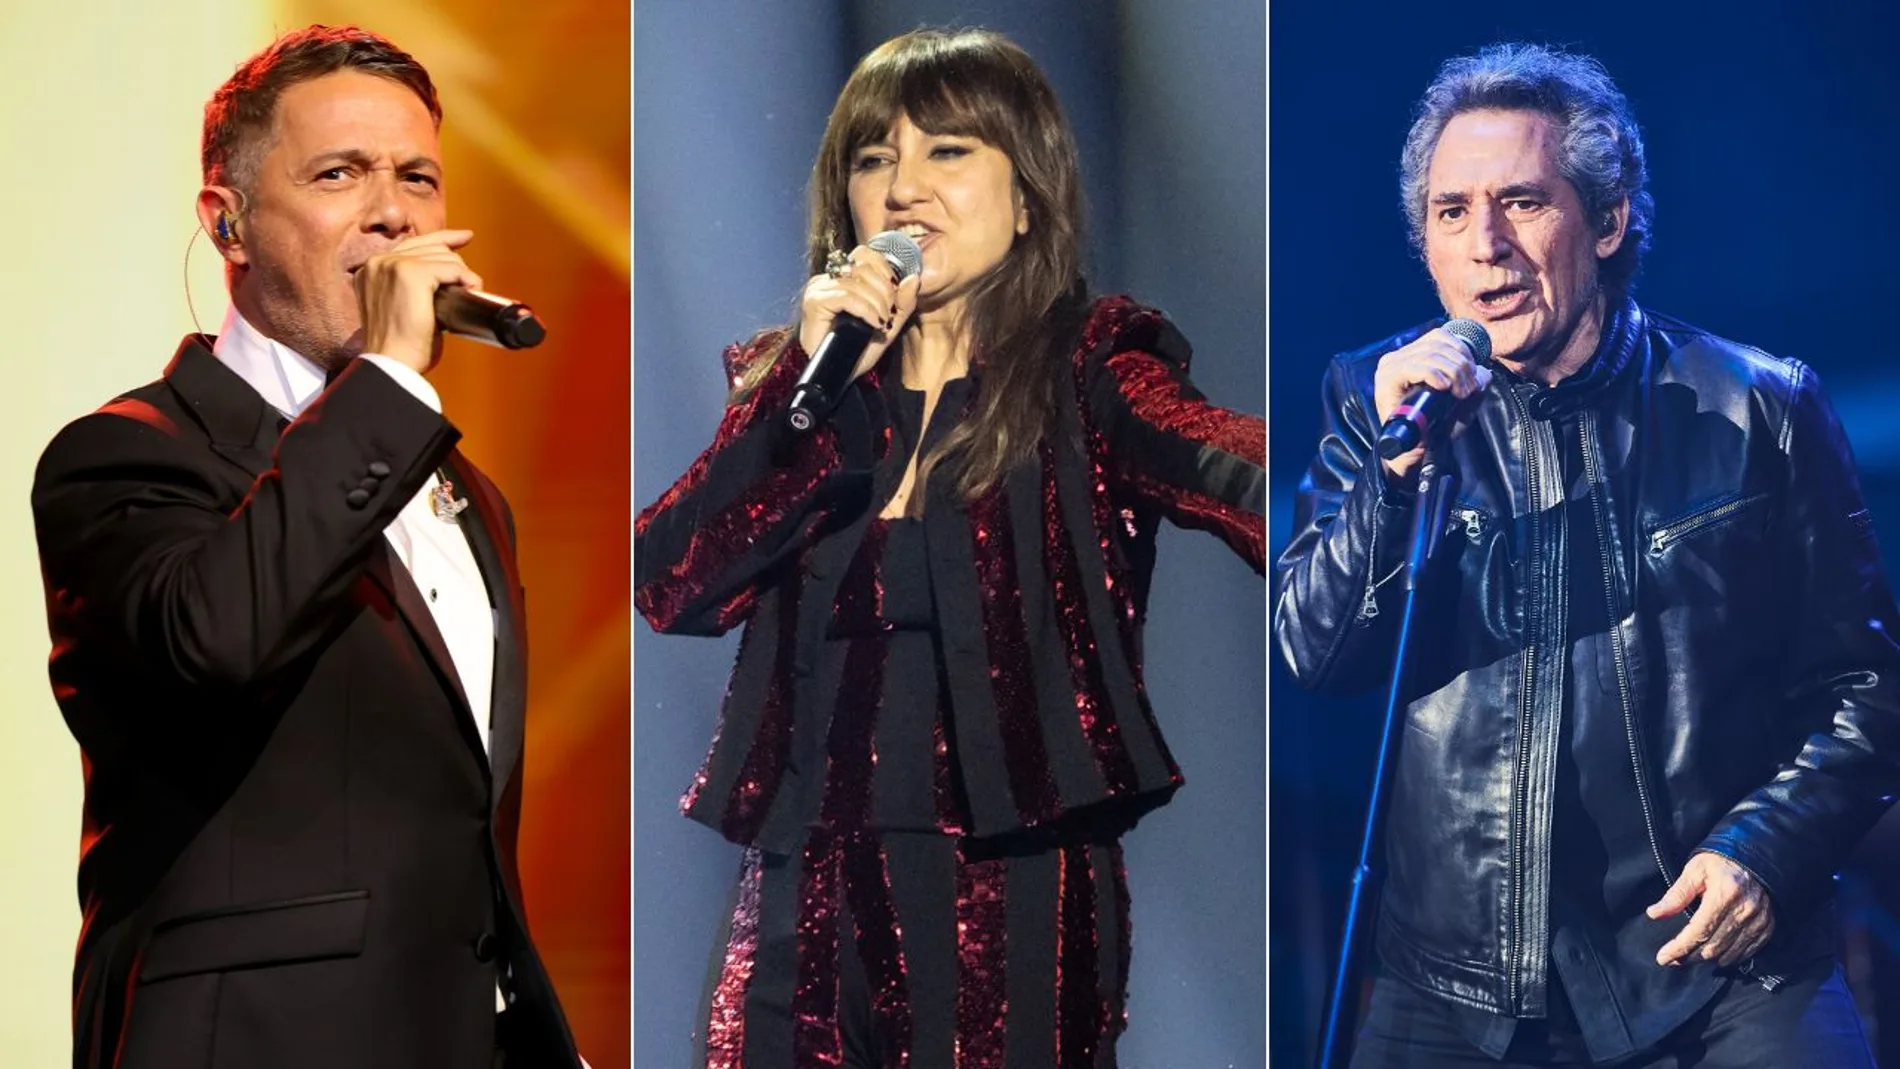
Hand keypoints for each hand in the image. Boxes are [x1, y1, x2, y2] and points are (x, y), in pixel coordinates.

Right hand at [354, 229, 482, 373]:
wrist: (392, 364)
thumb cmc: (400, 349)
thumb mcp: (399, 309)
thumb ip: (409, 289)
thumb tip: (444, 280)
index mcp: (371, 269)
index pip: (412, 243)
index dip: (443, 238)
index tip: (464, 238)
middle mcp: (378, 262)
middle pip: (431, 246)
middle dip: (456, 262)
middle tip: (470, 282)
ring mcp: (393, 265)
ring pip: (443, 257)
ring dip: (463, 275)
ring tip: (468, 293)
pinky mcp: (411, 273)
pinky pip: (451, 268)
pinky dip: (466, 278)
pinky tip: (470, 290)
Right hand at [796, 245, 922, 380]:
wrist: (838, 375)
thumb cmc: (857, 350)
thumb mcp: (888, 324)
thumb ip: (903, 302)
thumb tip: (914, 278)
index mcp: (842, 278)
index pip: (865, 254)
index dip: (885, 270)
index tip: (894, 295)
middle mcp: (828, 278)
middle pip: (863, 265)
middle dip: (885, 290)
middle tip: (888, 314)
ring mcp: (818, 289)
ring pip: (857, 282)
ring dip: (877, 304)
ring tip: (880, 323)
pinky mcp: (814, 302)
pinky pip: (847, 296)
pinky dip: (865, 310)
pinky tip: (873, 323)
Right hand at [1371, 326, 1492, 480]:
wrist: (1414, 454)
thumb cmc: (1433, 428)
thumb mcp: (1462, 403)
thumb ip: (1475, 385)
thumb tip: (1483, 372)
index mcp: (1412, 356)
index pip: (1440, 336)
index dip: (1462, 351)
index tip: (1473, 376)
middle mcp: (1397, 357)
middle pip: (1437, 343)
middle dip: (1462, 365)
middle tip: (1469, 389)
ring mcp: (1389, 367)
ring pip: (1430, 354)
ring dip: (1453, 372)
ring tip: (1460, 393)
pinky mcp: (1386, 380)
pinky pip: (1414, 366)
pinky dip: (1433, 374)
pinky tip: (1444, 387)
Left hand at [1646, 851, 1776, 966]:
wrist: (1755, 856)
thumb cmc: (1719, 861)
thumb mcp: (1694, 870)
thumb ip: (1675, 895)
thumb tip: (1654, 914)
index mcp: (1724, 895)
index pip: (1698, 932)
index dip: (1679, 948)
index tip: (1663, 958)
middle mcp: (1744, 911)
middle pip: (1713, 947)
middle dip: (1689, 957)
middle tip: (1673, 958)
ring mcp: (1758, 920)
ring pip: (1729, 954)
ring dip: (1707, 960)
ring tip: (1690, 956)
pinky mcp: (1767, 926)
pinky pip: (1747, 952)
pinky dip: (1729, 957)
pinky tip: (1715, 955)